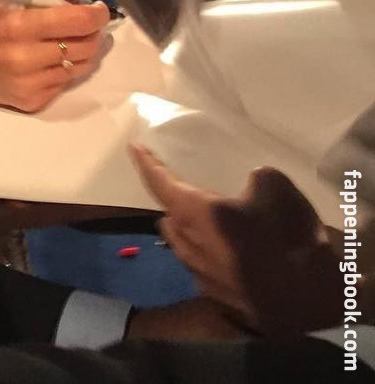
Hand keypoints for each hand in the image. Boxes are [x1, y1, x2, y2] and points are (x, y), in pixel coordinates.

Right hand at [0, 0, 109, 110]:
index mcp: (21, 24)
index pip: (78, 22)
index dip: (97, 15)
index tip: (98, 9)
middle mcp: (26, 58)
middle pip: (84, 47)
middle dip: (91, 33)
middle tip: (83, 25)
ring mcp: (28, 84)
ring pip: (78, 69)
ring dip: (80, 53)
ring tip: (66, 41)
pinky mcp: (29, 103)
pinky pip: (62, 86)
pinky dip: (62, 71)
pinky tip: (48, 60)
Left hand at [131, 144, 341, 334]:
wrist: (314, 301)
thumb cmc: (290, 237)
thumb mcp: (275, 186)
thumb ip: (254, 179)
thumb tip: (249, 187)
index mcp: (198, 215)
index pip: (161, 184)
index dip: (147, 164)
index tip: (134, 147)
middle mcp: (192, 246)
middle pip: (169, 218)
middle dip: (169, 201)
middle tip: (177, 185)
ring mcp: (204, 277)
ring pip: (180, 246)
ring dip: (182, 229)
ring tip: (194, 217)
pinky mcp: (221, 298)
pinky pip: (199, 268)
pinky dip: (202, 253)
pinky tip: (220, 251)